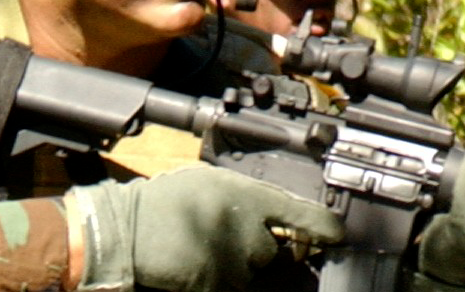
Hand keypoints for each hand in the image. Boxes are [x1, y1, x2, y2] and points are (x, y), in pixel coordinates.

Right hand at [66, 165, 343, 291]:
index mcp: (246, 197)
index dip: (323, 226)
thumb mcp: (209, 183)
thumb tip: (272, 216)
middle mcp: (246, 229)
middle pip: (274, 251)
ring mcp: (232, 261)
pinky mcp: (215, 284)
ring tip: (206, 249)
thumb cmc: (165, 202)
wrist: (126, 228)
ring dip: (237, 267)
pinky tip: (197, 264)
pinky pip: (230, 287)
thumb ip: (245, 198)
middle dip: (258, 250)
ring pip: (252, 273)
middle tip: (230, 239)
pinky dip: (218, 280)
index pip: (299, 213)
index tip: (338, 235)